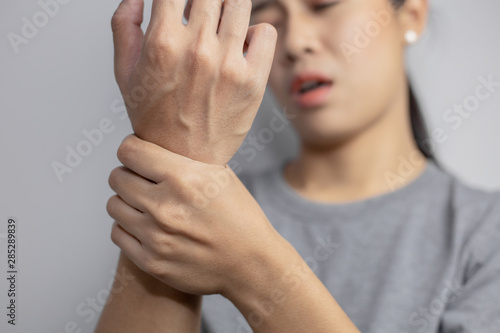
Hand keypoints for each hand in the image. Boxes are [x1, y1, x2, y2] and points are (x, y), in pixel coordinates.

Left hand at [106, 135, 291, 296]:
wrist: (251, 265)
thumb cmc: (240, 218)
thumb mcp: (222, 177)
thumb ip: (187, 160)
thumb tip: (159, 145)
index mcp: (185, 179)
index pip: (129, 151)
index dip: (132, 149)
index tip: (139, 154)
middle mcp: (165, 207)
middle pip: (117, 177)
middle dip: (128, 174)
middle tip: (142, 179)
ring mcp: (156, 237)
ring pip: (114, 205)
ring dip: (127, 201)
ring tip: (145, 203)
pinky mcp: (151, 262)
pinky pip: (118, 233)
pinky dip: (128, 227)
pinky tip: (146, 225)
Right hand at [111, 0, 277, 164]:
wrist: (183, 160)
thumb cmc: (154, 119)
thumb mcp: (125, 73)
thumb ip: (124, 26)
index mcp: (163, 43)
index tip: (180, 3)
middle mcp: (198, 50)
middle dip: (203, 0)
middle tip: (201, 15)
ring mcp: (229, 64)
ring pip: (240, 3)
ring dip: (229, 8)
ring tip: (221, 25)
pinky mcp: (254, 80)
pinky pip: (265, 32)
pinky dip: (255, 31)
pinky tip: (241, 44)